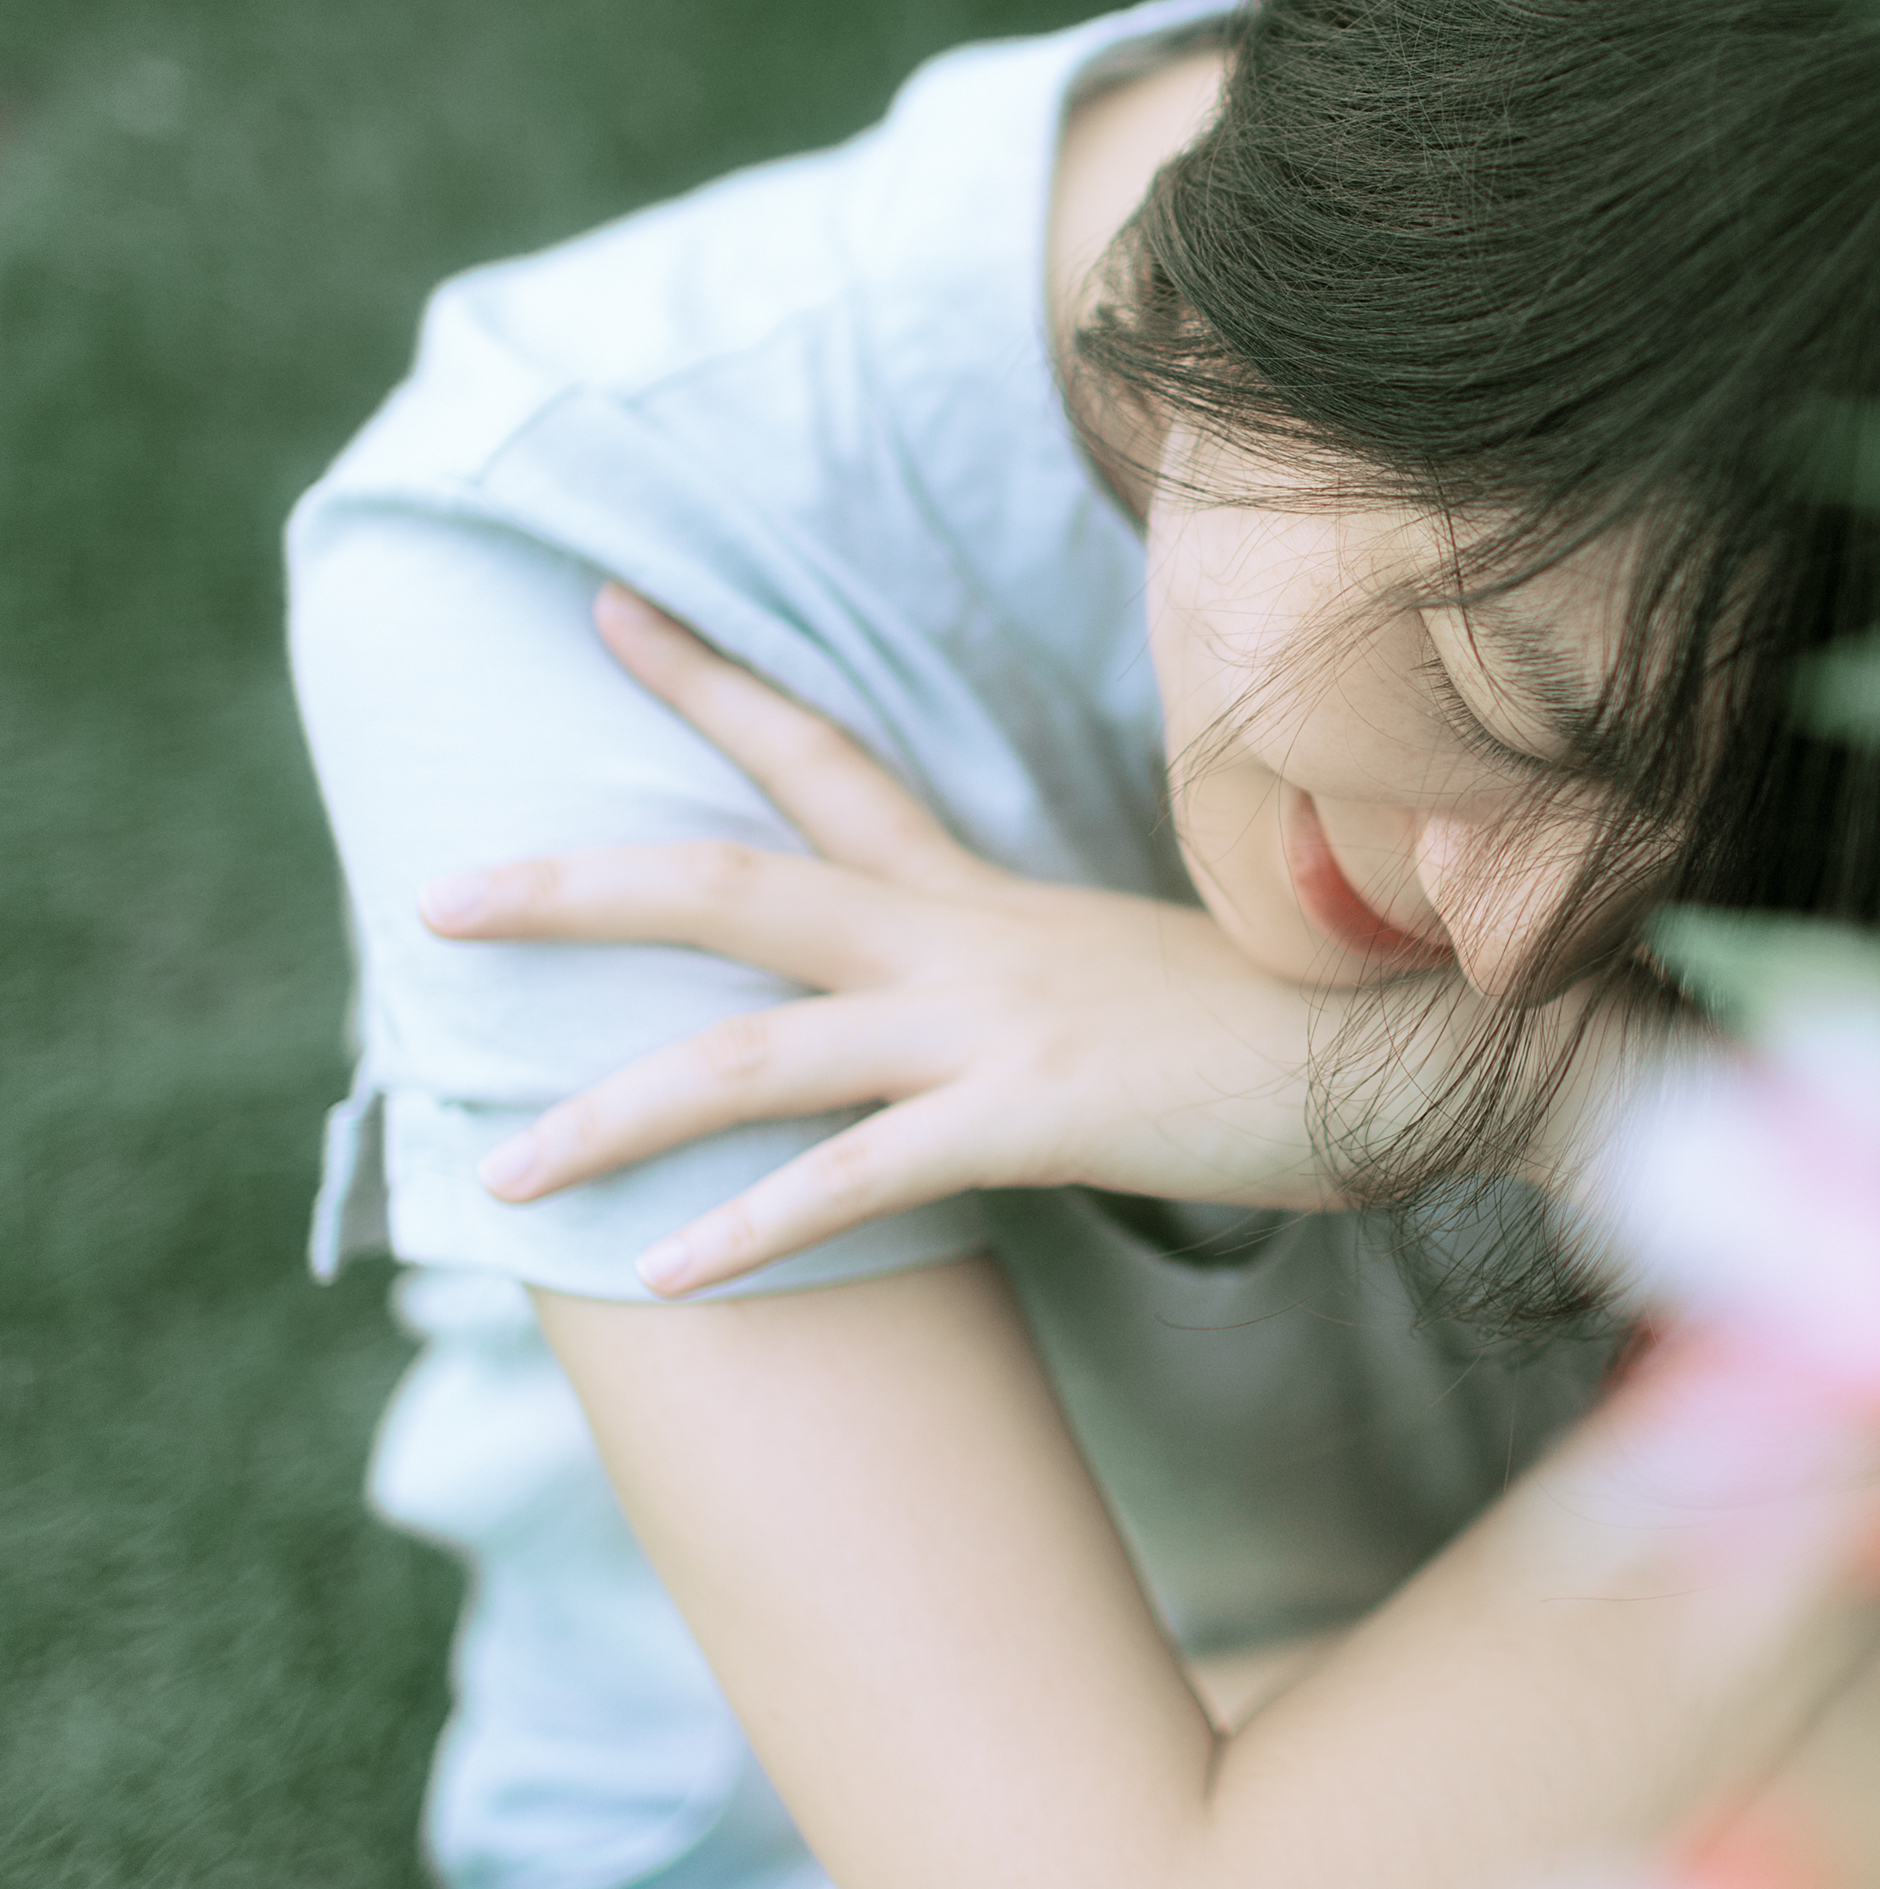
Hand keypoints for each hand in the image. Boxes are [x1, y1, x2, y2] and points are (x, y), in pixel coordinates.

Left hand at [418, 585, 1428, 1292]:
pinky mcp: (1035, 1118)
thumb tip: (1013, 1024)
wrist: (1432, 1040)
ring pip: (755, 1048)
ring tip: (503, 1172)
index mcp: (989, 894)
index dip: (708, 685)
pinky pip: (860, 1177)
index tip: (605, 612)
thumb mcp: (1146, 979)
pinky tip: (668, 1276)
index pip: (826, 758)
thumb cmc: (1307, 1018)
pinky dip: (756, 1228)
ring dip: (612, 1111)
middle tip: (439, 893)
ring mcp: (994, 1023)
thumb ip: (1049, 988)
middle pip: (731, 882)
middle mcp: (967, 936)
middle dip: (576, 888)